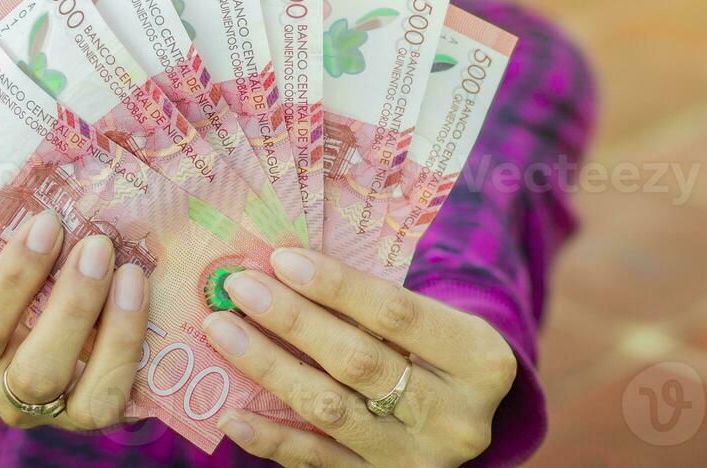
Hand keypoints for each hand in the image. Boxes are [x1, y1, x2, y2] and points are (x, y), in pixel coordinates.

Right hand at [0, 210, 150, 431]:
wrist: (72, 321)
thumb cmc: (39, 276)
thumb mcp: (26, 261)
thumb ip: (34, 232)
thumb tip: (60, 152)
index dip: (12, 276)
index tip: (47, 222)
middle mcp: (7, 389)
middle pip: (34, 371)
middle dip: (72, 306)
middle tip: (98, 246)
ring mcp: (55, 410)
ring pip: (83, 395)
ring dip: (114, 330)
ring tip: (132, 272)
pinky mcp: (97, 411)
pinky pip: (117, 396)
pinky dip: (134, 346)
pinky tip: (145, 299)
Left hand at [203, 249, 516, 466]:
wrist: (466, 421)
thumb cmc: (439, 352)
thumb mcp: (439, 322)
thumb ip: (380, 305)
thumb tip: (286, 268)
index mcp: (482, 360)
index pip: (398, 314)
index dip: (336, 286)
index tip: (281, 258)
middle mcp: (457, 416)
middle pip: (359, 361)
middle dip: (292, 321)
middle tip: (240, 289)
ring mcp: (418, 459)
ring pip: (331, 410)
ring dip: (270, 368)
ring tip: (224, 332)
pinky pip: (317, 462)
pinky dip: (272, 437)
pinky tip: (233, 413)